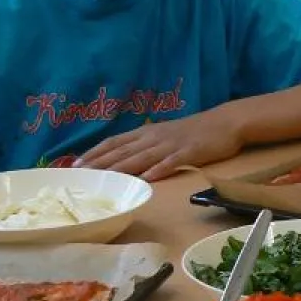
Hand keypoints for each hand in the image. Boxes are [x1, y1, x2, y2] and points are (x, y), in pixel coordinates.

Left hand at [75, 108, 243, 181]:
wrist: (225, 122)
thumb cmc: (193, 131)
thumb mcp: (164, 134)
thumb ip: (144, 145)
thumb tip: (122, 159)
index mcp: (146, 133)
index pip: (115, 142)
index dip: (95, 153)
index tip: (75, 164)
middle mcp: (154, 137)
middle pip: (123, 151)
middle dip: (101, 163)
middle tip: (80, 175)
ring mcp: (171, 145)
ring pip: (143, 157)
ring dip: (122, 168)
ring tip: (105, 178)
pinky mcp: (190, 153)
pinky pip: (172, 162)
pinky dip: (159, 169)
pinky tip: (148, 178)